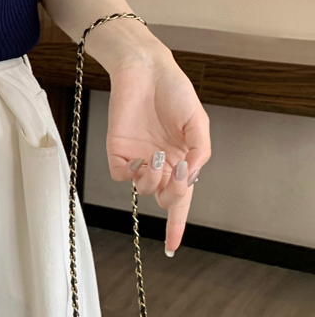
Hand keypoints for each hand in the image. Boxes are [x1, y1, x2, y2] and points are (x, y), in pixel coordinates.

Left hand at [105, 46, 210, 254]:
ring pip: (143, 189)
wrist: (146, 70)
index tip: (173, 246)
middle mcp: (159, 162)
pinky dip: (131, 174)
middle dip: (172, 194)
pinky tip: (140, 158)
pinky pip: (121, 174)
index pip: (180, 200)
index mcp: (182, 159)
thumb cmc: (175, 92)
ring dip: (153, 181)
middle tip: (176, 174)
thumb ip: (200, 152)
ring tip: (159, 159)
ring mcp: (137, 156)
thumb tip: (190, 178)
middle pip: (164, 197)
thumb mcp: (198, 122)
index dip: (177, 225)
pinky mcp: (117, 148)